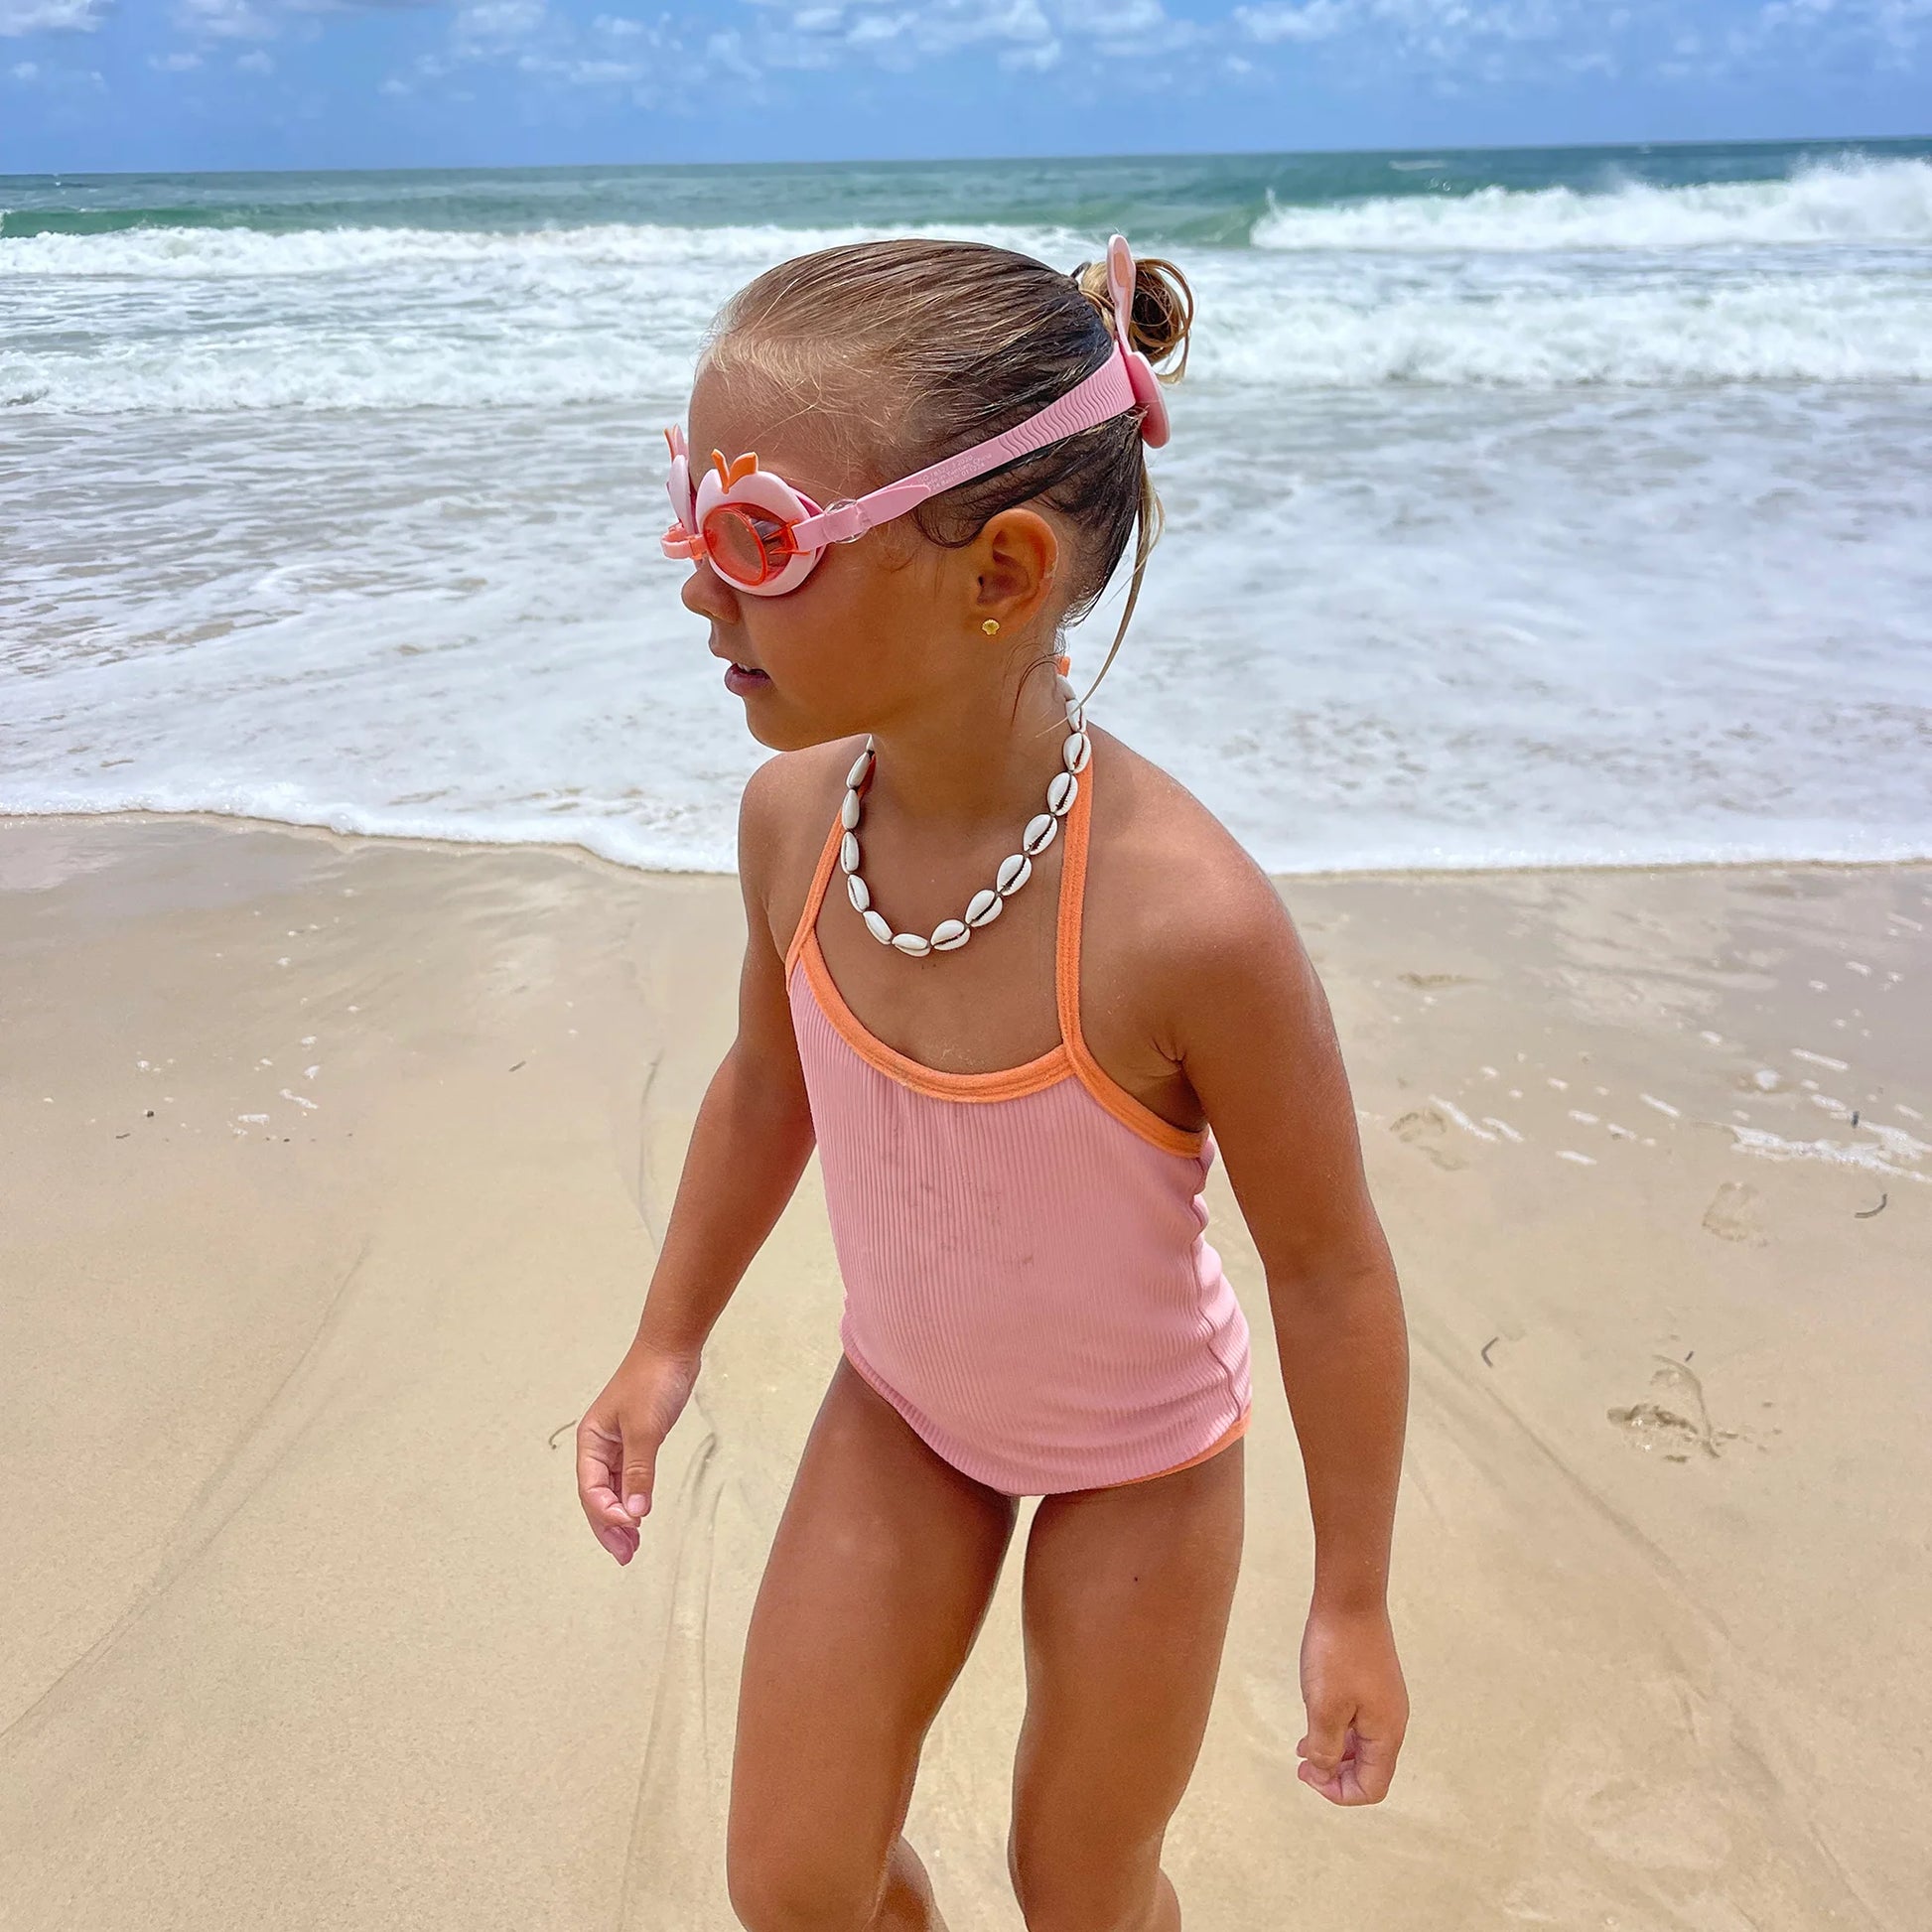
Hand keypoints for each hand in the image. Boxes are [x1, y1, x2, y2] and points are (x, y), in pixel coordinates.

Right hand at [575, 1341, 701, 1565]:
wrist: (672, 1349)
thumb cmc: (652, 1380)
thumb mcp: (645, 1429)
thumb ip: (639, 1472)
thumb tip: (636, 1513)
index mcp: (591, 1440)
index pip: (591, 1488)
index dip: (606, 1513)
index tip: (630, 1528)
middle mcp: (600, 1446)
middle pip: (598, 1496)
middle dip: (609, 1527)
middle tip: (625, 1557)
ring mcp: (618, 1445)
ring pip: (613, 1491)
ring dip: (621, 1518)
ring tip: (632, 1548)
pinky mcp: (637, 1442)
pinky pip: (629, 1479)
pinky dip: (633, 1499)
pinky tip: (640, 1517)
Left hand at [1296, 1600, 1407, 1804]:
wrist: (1350, 1600)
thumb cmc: (1336, 1654)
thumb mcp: (1324, 1707)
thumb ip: (1324, 1747)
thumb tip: (1323, 1772)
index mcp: (1386, 1734)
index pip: (1372, 1787)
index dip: (1339, 1793)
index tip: (1308, 1775)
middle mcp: (1392, 1722)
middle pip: (1370, 1770)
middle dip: (1336, 1775)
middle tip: (1302, 1766)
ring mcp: (1384, 1702)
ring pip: (1362, 1746)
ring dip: (1334, 1753)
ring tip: (1303, 1749)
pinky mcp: (1374, 1685)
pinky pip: (1358, 1722)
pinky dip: (1338, 1731)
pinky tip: (1313, 1724)